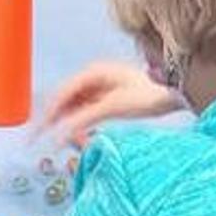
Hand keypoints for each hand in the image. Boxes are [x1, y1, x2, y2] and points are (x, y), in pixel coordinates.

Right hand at [40, 61, 180, 147]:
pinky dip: (83, 123)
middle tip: (47, 140)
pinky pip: (89, 110)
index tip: (38, 132)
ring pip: (77, 106)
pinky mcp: (111, 97)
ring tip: (69, 142)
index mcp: (92, 73)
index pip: (61, 94)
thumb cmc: (147, 95)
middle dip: (57, 120)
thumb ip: (84, 118)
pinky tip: (84, 136)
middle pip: (66, 99)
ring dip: (71, 123)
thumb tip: (60, 133)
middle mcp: (94, 77)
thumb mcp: (113, 107)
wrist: (177, 91)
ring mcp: (103, 86)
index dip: (48, 114)